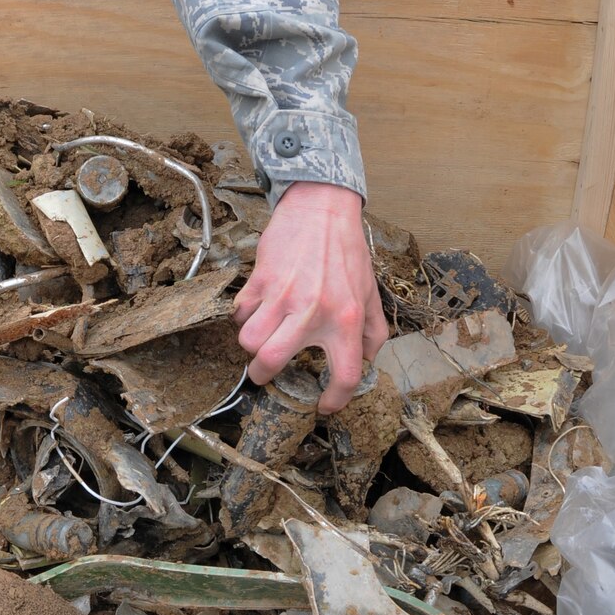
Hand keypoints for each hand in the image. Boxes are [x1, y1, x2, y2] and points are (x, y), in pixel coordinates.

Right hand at [233, 182, 387, 413]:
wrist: (322, 209)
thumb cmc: (347, 252)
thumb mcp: (371, 292)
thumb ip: (373, 331)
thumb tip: (367, 361)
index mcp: (347, 320)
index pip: (344, 375)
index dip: (334, 400)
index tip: (324, 405)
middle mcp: (313, 312)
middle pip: (271, 362)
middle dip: (262, 375)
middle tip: (264, 373)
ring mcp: (283, 296)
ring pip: (248, 340)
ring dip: (250, 345)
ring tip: (259, 337)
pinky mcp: (262, 279)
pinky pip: (240, 312)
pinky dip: (243, 317)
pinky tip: (255, 310)